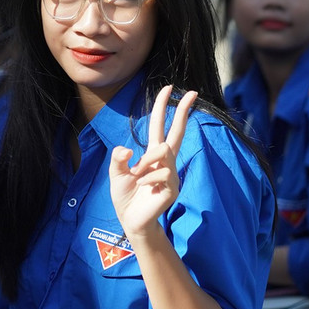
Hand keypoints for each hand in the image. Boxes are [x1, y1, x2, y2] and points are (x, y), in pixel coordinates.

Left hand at [109, 86, 195, 237]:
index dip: (163, 107)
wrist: (131, 219)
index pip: (160, 126)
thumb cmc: (125, 196)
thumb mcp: (116, 172)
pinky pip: (160, 174)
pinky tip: (144, 189)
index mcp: (152, 155)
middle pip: (177, 132)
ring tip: (138, 179)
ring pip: (162, 152)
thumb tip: (129, 149)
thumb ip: (119, 157)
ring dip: (145, 164)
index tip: (169, 88)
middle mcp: (165, 161)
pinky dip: (146, 180)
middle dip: (183, 111)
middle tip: (192, 92)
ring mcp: (172, 174)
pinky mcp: (173, 188)